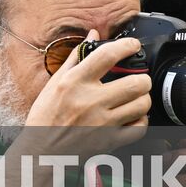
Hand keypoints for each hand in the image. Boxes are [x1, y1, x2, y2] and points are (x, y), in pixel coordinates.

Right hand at [25, 32, 151, 130]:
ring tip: (135, 96)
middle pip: (136, 82)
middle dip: (142, 77)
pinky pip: (139, 128)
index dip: (126, 45)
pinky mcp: (110, 140)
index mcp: (74, 82)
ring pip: (142, 104)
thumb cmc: (46, 116)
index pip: (107, 55)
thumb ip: (76, 57)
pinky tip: (132, 115)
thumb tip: (93, 36)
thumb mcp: (55, 82)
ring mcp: (102, 122)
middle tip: (138, 77)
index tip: (132, 45)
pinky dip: (140, 120)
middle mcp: (90, 100)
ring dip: (143, 98)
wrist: (42, 150)